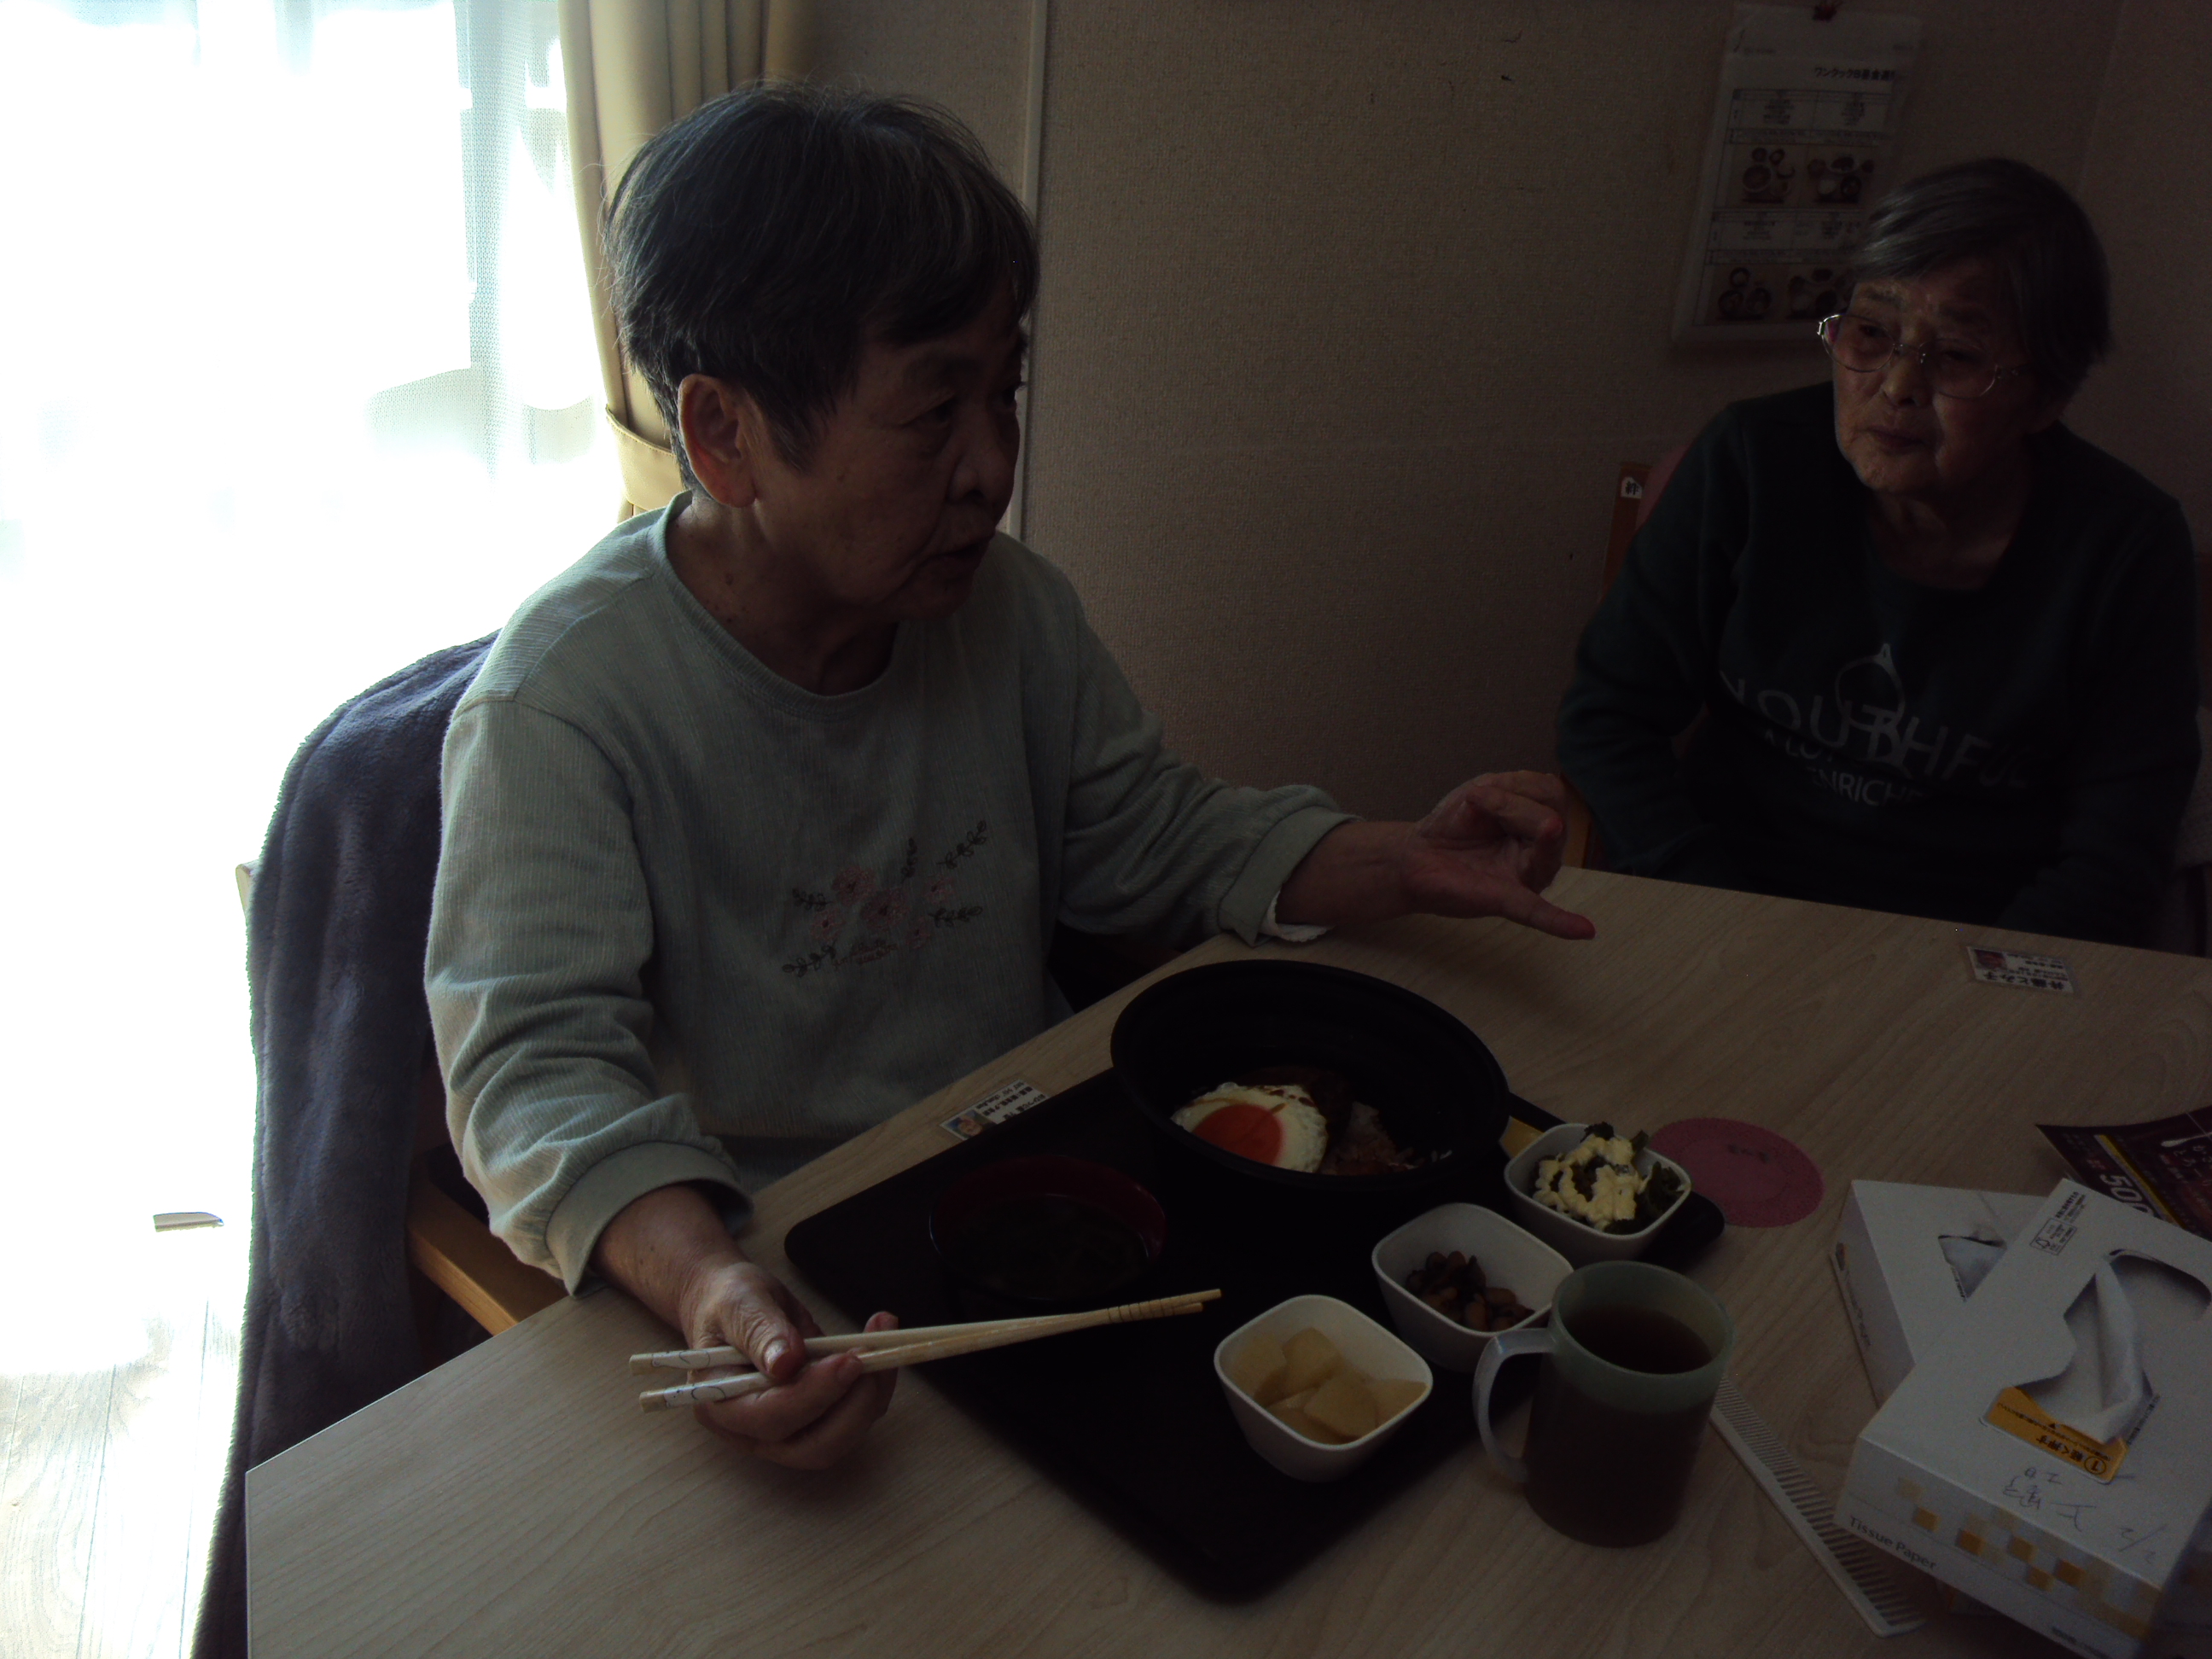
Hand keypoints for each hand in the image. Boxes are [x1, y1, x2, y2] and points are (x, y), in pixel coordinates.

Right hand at [677, 1260, 898, 1469]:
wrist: (733, 1307)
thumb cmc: (729, 1305)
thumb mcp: (739, 1304)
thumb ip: (760, 1333)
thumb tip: (786, 1363)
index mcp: (722, 1404)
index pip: (771, 1419)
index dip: (814, 1395)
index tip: (847, 1360)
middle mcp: (752, 1431)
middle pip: (811, 1447)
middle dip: (852, 1407)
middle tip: (874, 1355)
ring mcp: (784, 1432)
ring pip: (838, 1440)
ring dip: (870, 1397)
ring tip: (884, 1341)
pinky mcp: (813, 1420)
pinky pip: (851, 1419)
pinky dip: (875, 1389)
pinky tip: (882, 1346)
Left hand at [1401, 772, 1593, 939]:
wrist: (1416, 854)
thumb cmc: (1455, 825)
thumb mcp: (1485, 790)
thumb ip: (1516, 789)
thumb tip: (1544, 818)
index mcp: (1540, 829)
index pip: (1553, 793)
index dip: (1518, 783)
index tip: (1480, 791)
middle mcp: (1542, 856)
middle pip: (1555, 811)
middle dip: (1510, 799)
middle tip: (1476, 803)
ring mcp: (1527, 879)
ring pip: (1548, 834)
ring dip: (1506, 810)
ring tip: (1474, 817)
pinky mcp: (1503, 900)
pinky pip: (1535, 911)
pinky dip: (1559, 921)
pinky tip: (1583, 931)